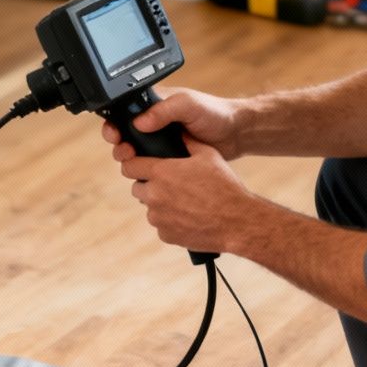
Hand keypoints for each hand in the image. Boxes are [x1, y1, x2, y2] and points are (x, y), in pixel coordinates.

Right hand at [99, 88, 243, 160]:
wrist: (236, 134)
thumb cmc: (215, 113)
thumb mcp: (189, 105)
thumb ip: (164, 110)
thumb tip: (139, 122)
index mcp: (153, 105)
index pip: (123, 112)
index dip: (114, 124)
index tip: (115, 134)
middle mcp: (153, 123)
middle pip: (124, 136)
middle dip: (119, 146)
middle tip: (126, 153)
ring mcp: (160, 143)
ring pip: (135, 155)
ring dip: (130, 161)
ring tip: (135, 166)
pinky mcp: (169, 160)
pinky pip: (150, 168)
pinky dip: (145, 172)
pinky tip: (147, 177)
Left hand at [117, 137, 265, 253]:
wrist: (238, 221)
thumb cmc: (224, 186)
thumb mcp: (209, 155)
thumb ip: (188, 141)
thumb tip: (179, 132)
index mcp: (161, 172)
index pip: (129, 166)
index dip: (135, 163)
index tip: (141, 164)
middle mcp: (154, 195)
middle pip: (137, 187)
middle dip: (148, 184)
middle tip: (170, 184)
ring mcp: (158, 218)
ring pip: (149, 208)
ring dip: (160, 204)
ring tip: (184, 201)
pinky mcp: (166, 235)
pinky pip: (161, 225)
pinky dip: (171, 221)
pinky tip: (189, 217)